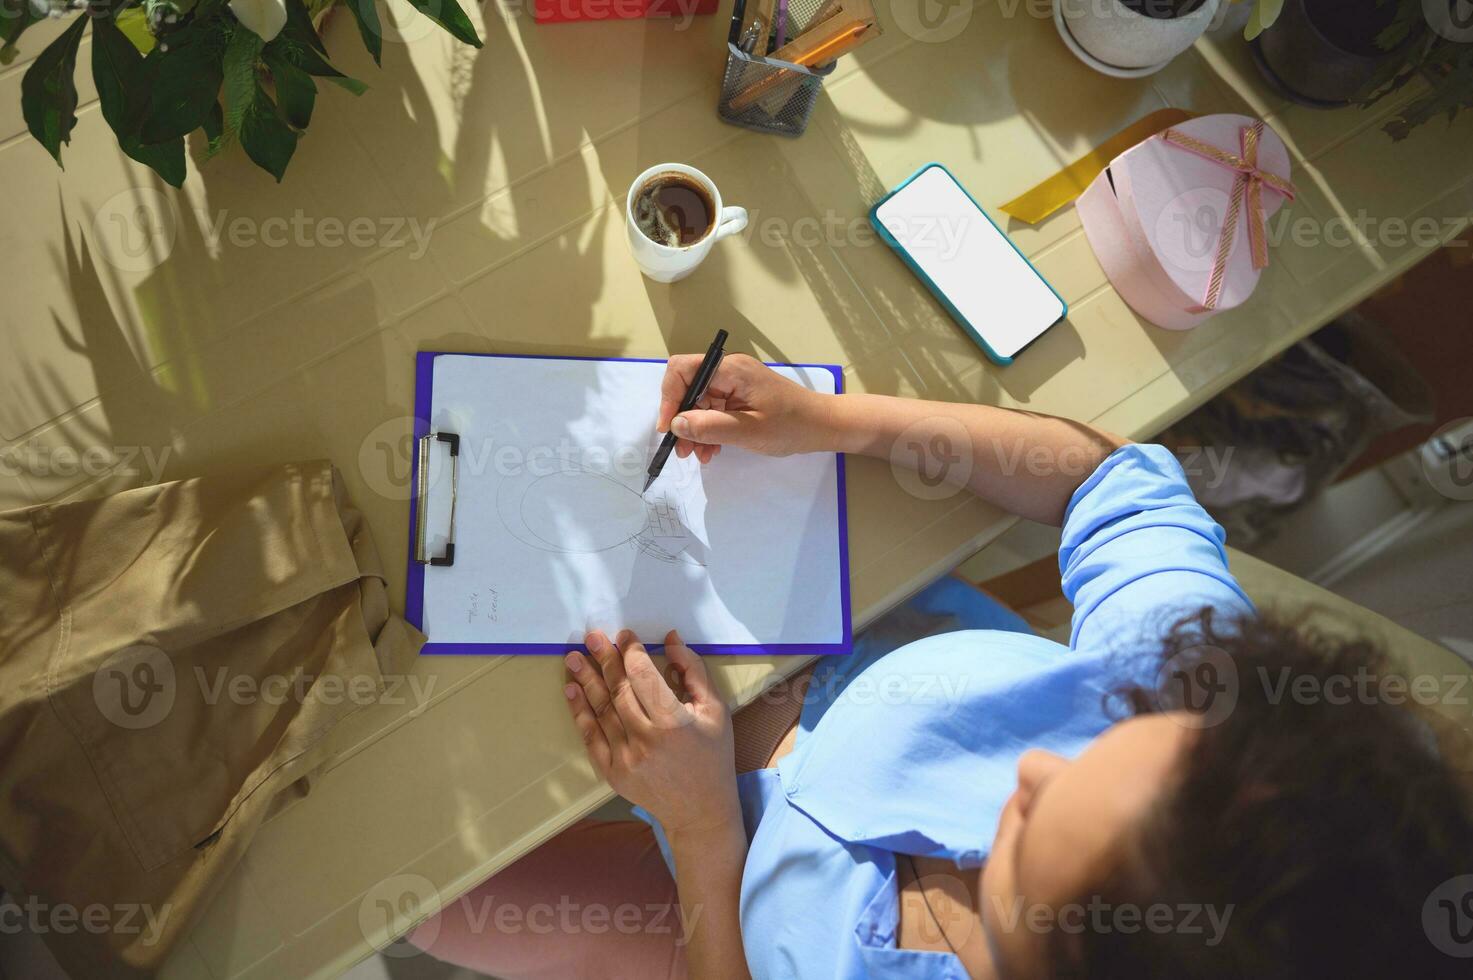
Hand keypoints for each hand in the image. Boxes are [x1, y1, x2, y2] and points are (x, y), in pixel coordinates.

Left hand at [564, 629, 738, 836]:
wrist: (700, 811)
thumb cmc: (713, 756)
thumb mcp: (715, 710)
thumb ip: (693, 671)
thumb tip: (669, 640)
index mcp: (675, 723)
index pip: (644, 678)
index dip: (631, 653)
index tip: (624, 636)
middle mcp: (646, 740)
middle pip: (619, 691)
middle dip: (604, 660)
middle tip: (592, 636)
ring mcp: (626, 759)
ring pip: (601, 711)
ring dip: (585, 681)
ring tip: (573, 657)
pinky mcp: (612, 773)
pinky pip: (591, 736)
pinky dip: (580, 712)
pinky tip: (572, 690)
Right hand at [657, 353, 832, 462]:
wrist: (822, 427)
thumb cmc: (791, 426)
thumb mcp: (749, 431)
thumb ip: (710, 426)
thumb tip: (677, 424)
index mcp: (731, 370)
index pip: (683, 369)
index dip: (670, 396)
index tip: (670, 427)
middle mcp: (729, 371)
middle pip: (689, 388)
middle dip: (682, 419)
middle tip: (684, 450)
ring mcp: (735, 385)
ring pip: (699, 403)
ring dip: (695, 429)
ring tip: (699, 455)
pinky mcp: (740, 398)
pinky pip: (714, 410)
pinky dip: (709, 429)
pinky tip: (712, 449)